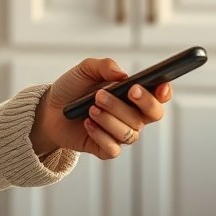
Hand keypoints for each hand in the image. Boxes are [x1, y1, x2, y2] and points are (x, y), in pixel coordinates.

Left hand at [29, 58, 170, 159]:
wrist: (50, 109)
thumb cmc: (73, 88)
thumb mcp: (85, 70)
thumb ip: (104, 66)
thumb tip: (122, 74)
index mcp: (132, 94)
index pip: (159, 96)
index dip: (165, 92)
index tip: (160, 85)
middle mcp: (132, 115)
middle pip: (153, 114)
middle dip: (143, 102)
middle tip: (127, 91)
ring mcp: (120, 133)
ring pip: (130, 131)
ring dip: (111, 117)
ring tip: (91, 107)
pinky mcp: (106, 149)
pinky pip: (114, 148)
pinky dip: (100, 134)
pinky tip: (87, 123)